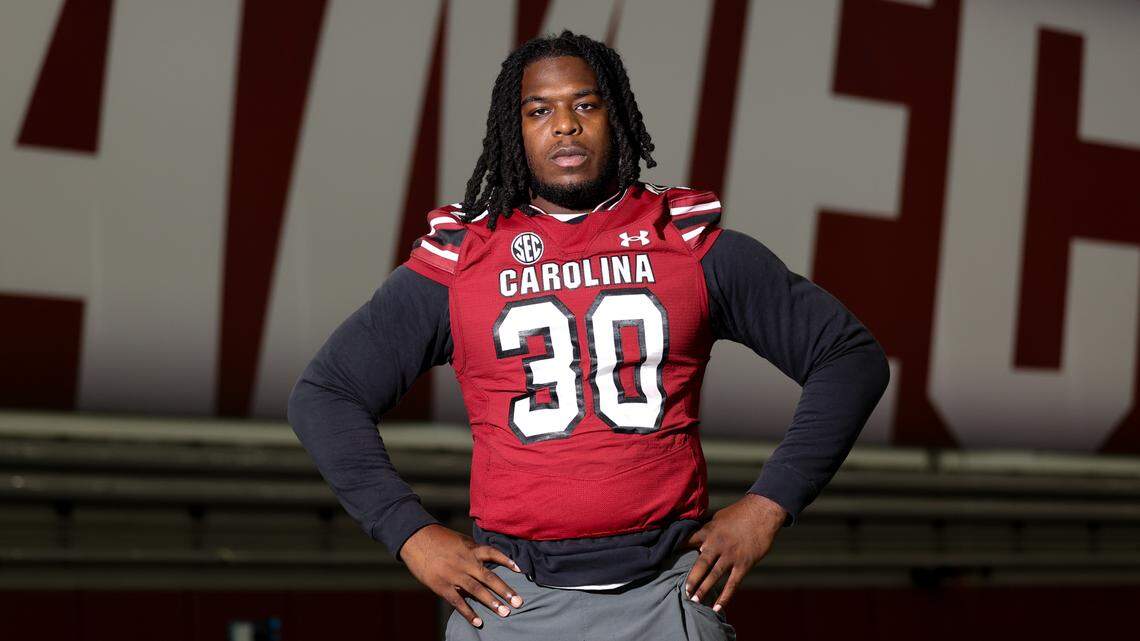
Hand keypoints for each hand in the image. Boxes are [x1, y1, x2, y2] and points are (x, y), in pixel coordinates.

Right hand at [398, 524, 523, 627]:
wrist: (415, 539)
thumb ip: (472, 549)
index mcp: (470, 549)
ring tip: (505, 612)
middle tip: (518, 602)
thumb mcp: (459, 540)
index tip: (520, 570)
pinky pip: (458, 601)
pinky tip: (478, 622)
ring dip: (491, 602)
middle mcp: (465, 562)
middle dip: (505, 590)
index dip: (507, 561)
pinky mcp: (442, 585)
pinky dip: (468, 613)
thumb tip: (486, 557)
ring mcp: (454, 574)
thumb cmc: (437, 539)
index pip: (493, 554)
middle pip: (489, 577)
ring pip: (476, 590)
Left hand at [681, 493, 785, 612]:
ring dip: (703, 589)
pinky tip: (718, 608)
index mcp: (708, 531)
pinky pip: (733, 583)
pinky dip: (725, 597)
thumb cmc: (740, 513)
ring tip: (694, 601)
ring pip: (714, 576)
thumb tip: (697, 537)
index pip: (688, 542)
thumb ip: (708, 529)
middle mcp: (717, 545)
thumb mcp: (718, 517)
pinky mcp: (744, 564)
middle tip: (683, 591)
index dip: (676, 550)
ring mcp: (730, 555)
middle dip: (691, 579)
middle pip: (700, 564)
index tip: (664, 559)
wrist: (762, 511)